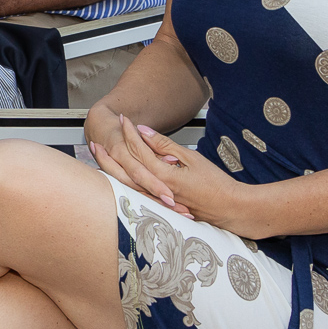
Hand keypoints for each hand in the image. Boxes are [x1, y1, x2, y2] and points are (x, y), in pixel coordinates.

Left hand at [91, 116, 264, 234]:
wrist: (230, 209)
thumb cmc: (215, 184)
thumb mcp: (191, 159)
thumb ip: (164, 145)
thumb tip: (143, 131)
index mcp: (163, 175)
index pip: (139, 150)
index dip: (130, 133)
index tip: (123, 119)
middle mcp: (156, 189)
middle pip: (125, 169)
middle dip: (110, 152)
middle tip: (97, 139)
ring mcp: (157, 200)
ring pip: (126, 183)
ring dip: (111, 169)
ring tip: (98, 157)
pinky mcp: (160, 208)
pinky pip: (136, 193)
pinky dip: (122, 183)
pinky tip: (114, 177)